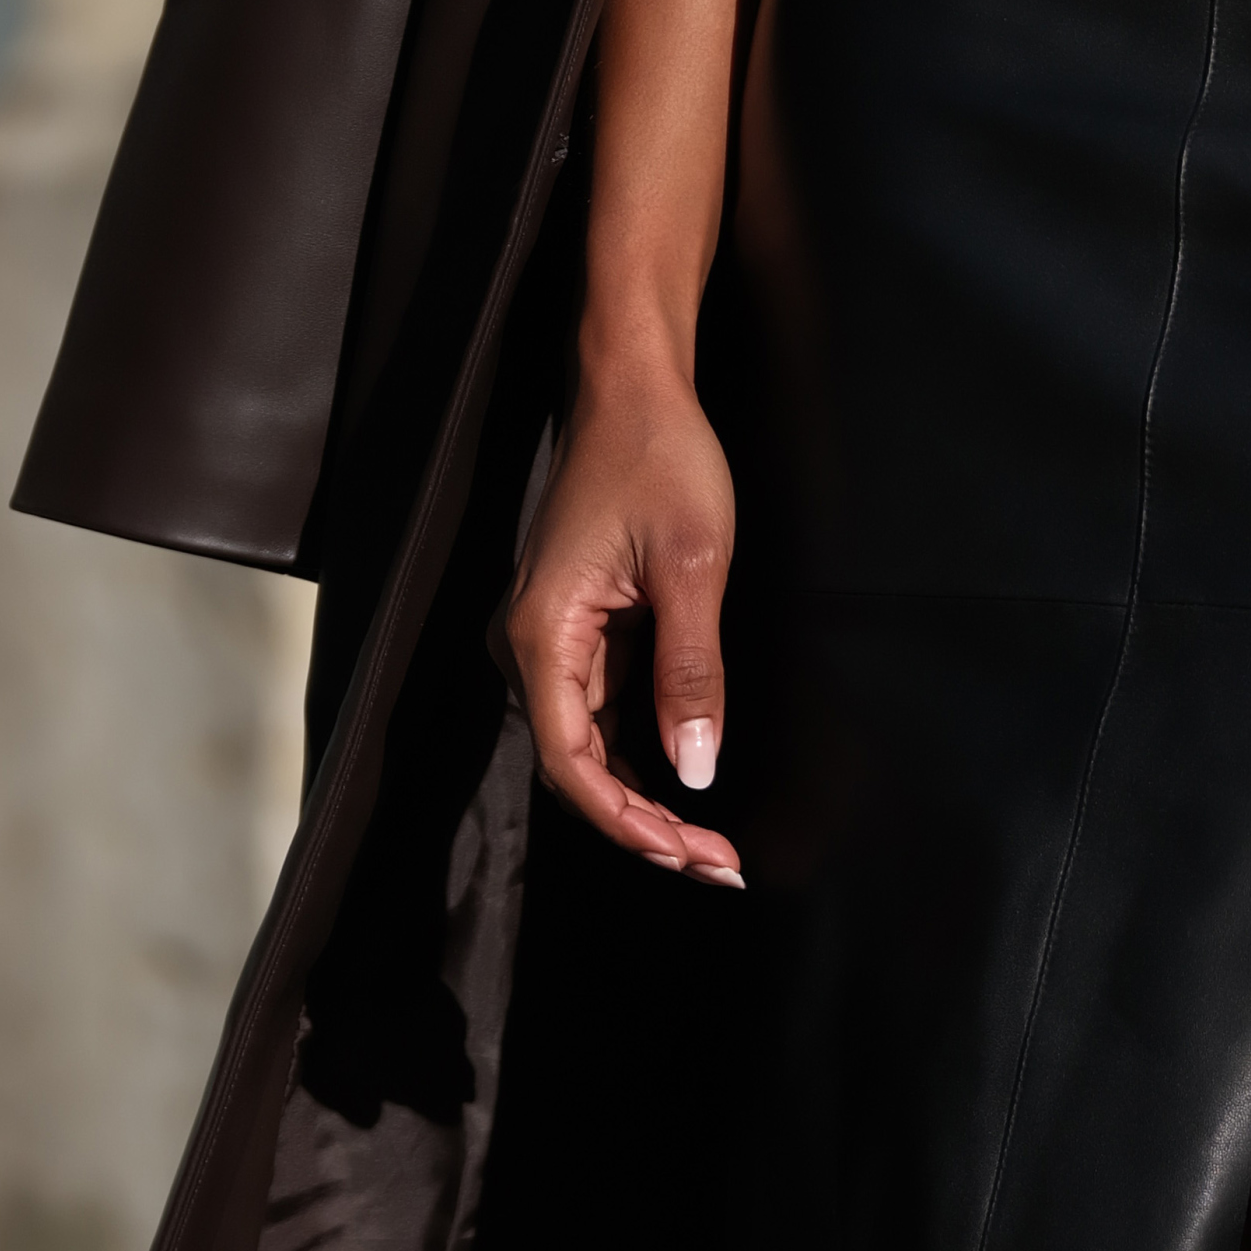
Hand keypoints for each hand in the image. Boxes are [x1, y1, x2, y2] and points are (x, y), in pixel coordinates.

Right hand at [507, 360, 743, 878]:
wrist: (635, 386)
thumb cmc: (661, 458)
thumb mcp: (694, 567)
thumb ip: (691, 672)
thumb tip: (694, 771)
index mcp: (543, 632)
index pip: (571, 761)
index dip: (628, 822)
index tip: (690, 854)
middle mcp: (533, 643)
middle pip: (577, 766)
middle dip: (643, 825)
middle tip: (717, 864)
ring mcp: (555, 636)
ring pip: (590, 745)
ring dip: (645, 797)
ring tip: (709, 841)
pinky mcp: (582, 626)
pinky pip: (602, 710)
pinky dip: (642, 753)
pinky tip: (686, 780)